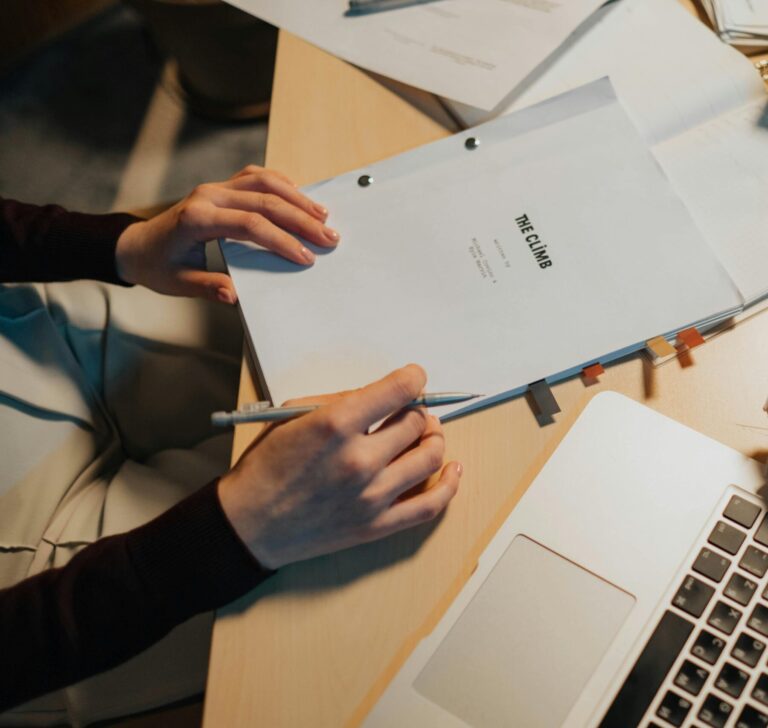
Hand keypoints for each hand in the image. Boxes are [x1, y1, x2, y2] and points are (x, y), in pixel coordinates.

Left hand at [115, 165, 339, 303]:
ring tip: (322, 215)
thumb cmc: (158, 266)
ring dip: (296, 197)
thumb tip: (235, 296)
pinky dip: (281, 183)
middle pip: (264, 200)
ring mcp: (215, 187)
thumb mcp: (178, 284)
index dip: (281, 240)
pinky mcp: (221, 187)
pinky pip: (255, 176)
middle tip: (328, 236)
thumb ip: (208, 287)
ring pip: (263, 181)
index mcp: (197, 219)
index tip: (305, 257)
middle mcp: (208, 196)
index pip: (249, 224)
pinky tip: (299, 196)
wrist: (137, 245)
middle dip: (300, 219)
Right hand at [218, 364, 461, 568]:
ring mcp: (371, 496)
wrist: (249, 524)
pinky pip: (429, 506)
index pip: (397, 391)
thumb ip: (340, 401)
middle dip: (418, 411)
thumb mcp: (292, 416)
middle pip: (415, 423)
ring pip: (429, 459)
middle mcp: (358, 460)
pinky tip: (453, 469)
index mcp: (335, 426)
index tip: (415, 378)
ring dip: (434, 439)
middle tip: (414, 410)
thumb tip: (381, 395)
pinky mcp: (377, 525)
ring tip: (427, 434)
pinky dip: (449, 486)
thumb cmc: (266, 466)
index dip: (413, 378)